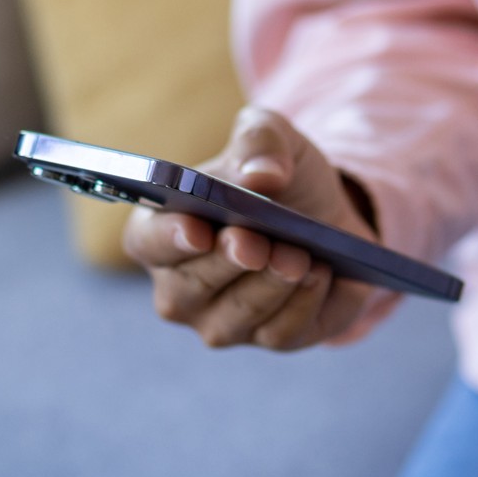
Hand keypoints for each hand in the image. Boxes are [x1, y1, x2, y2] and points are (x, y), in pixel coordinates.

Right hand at [123, 106, 399, 350]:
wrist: (330, 218)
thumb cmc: (281, 180)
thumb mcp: (272, 137)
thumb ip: (259, 141)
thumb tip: (261, 176)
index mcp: (161, 231)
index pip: (147, 242)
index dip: (168, 239)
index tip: (196, 229)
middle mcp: (180, 286)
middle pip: (190, 287)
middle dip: (227, 263)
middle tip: (256, 242)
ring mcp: (221, 320)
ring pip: (237, 314)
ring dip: (271, 284)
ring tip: (298, 255)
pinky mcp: (268, 339)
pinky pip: (279, 332)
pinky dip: (303, 302)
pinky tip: (320, 274)